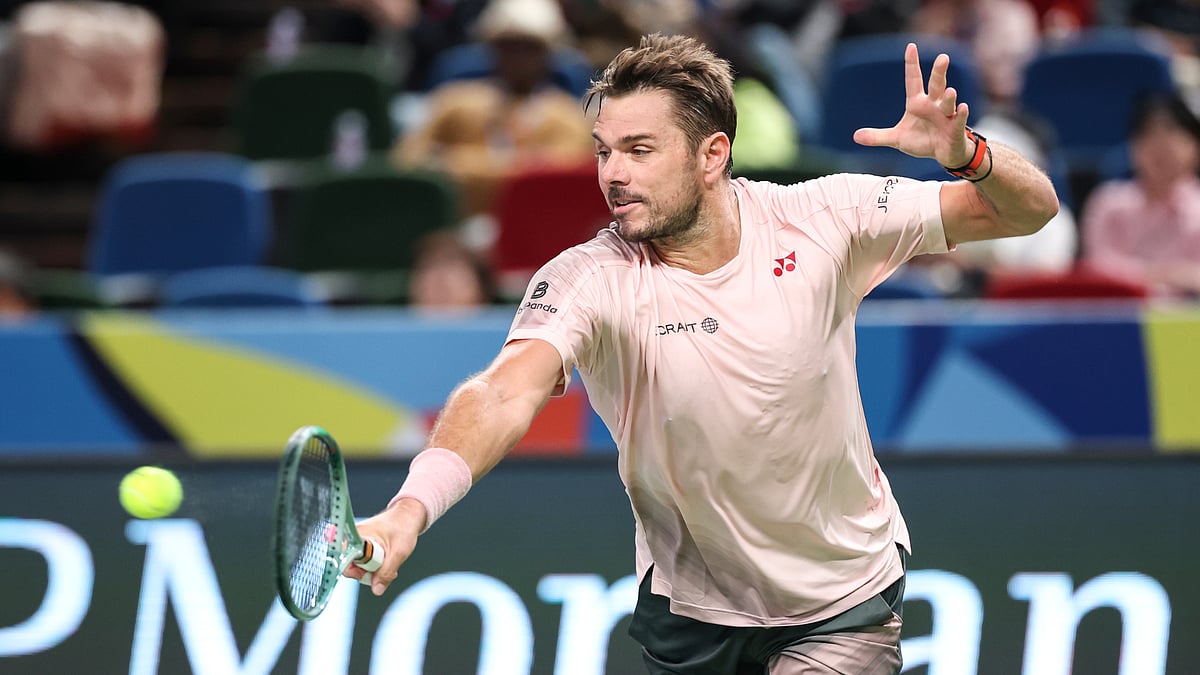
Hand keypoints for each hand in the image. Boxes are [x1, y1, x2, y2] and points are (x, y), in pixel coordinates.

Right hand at [343, 498, 426, 595]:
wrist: (408, 516)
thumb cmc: (403, 528)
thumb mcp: (398, 553)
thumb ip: (386, 572)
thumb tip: (376, 590)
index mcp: (358, 536)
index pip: (345, 560)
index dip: (356, 571)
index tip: (370, 574)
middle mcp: (353, 538)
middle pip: (350, 565)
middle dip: (367, 573)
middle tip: (384, 572)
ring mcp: (357, 541)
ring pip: (357, 565)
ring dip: (372, 570)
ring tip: (389, 565)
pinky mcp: (362, 545)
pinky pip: (363, 560)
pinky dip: (374, 565)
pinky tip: (386, 562)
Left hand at [853, 43, 974, 167]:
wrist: (942, 154)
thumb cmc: (922, 140)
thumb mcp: (897, 139)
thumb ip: (878, 136)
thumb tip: (856, 136)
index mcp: (917, 103)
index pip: (914, 80)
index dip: (912, 64)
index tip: (911, 46)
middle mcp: (933, 105)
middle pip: (936, 84)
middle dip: (939, 72)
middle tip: (943, 58)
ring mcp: (946, 116)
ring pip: (947, 103)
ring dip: (948, 97)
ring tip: (950, 91)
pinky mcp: (955, 128)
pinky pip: (959, 120)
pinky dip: (961, 114)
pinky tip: (963, 108)